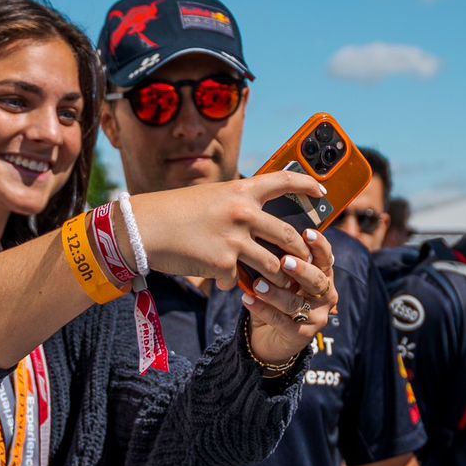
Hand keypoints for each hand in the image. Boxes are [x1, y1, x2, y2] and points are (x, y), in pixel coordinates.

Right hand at [129, 170, 326, 288]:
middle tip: (301, 261)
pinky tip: (219, 281)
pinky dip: (230, 284)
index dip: (307, 186)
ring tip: (272, 282)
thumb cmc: (173, 211)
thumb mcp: (211, 197)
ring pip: (273, 266)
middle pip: (289, 236)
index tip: (321, 193)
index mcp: (241, 191)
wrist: (144, 228)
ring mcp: (235, 240)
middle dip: (299, 253)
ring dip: (275, 278)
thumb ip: (238, 204)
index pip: (284, 181)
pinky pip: (237, 280)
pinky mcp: (223, 264)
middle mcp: (243, 213)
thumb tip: (259, 218)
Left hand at [244, 227, 338, 363]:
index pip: (326, 258)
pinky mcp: (302, 336)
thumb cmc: (276, 298)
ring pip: (296, 302)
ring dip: (276, 292)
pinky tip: (247, 300)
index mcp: (323, 277)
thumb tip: (262, 235)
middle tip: (284, 261)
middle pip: (317, 280)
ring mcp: (316, 318)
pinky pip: (281, 321)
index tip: (306, 233)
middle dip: (301, 270)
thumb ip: (279, 260)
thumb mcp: (280, 278)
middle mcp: (326, 296)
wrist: (269, 336)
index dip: (319, 245)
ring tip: (257, 284)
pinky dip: (263, 309)